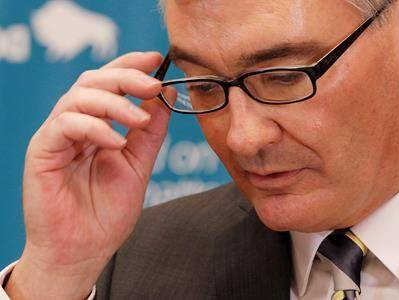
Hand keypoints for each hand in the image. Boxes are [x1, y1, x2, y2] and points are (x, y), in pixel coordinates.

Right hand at [6, 52, 168, 299]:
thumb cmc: (107, 212)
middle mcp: (75, 125)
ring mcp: (57, 136)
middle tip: (153, 85)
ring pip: (78, 97)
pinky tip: (115, 144)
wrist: (83, 250)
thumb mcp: (138, 165)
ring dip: (114, 103)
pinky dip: (94, 128)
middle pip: (93, 81)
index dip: (131, 65)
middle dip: (126, 77)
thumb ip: (151, 132)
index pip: (110, 83)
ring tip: (139, 120)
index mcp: (97, 126)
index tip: (158, 59)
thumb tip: (166, 95)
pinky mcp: (42, 151)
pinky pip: (65, 125)